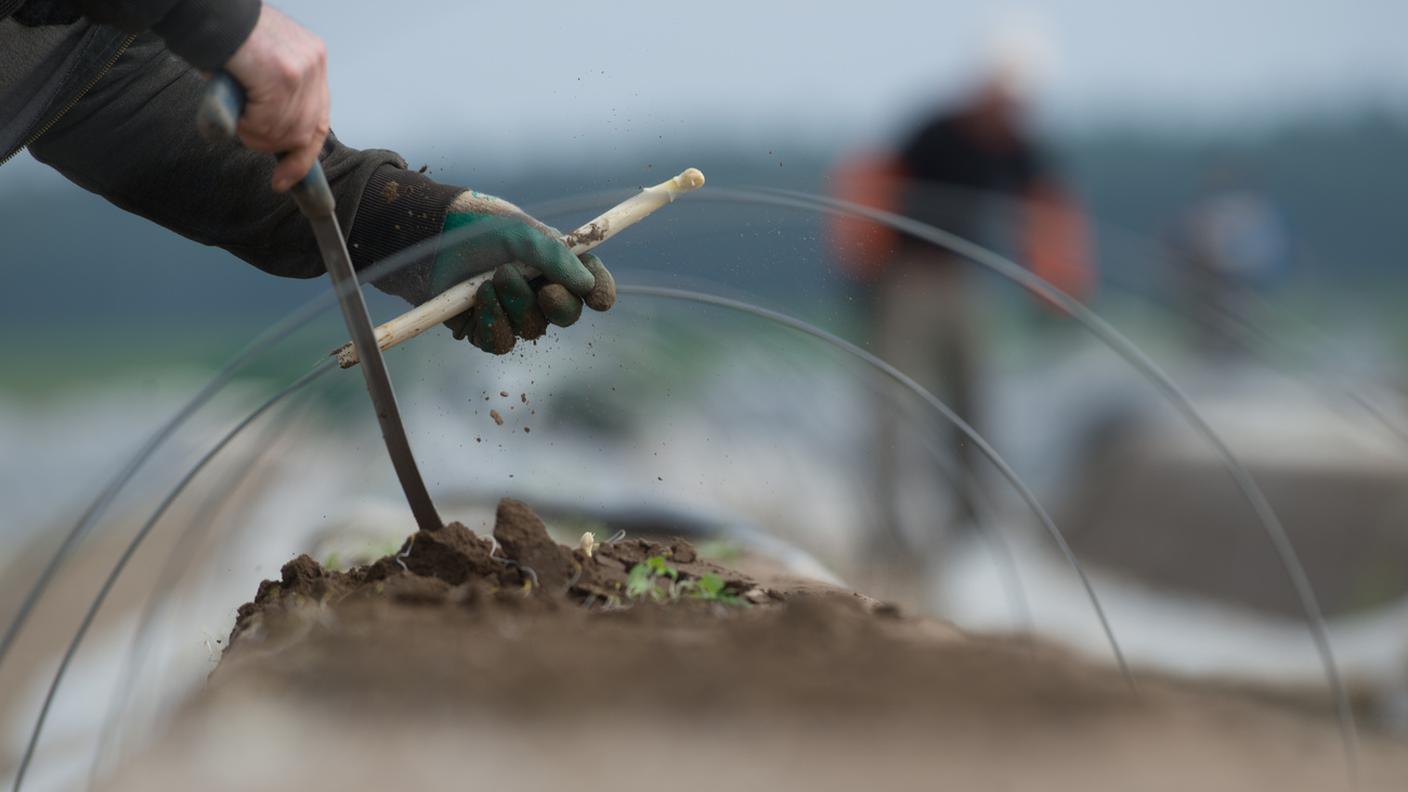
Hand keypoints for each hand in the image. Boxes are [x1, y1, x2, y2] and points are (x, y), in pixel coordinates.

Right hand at [225, 6, 329, 191]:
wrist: (207, 12)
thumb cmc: (226, 39)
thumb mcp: (261, 69)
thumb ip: (275, 99)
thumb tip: (275, 139)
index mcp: (313, 61)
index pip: (319, 121)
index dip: (303, 156)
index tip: (286, 179)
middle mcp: (314, 64)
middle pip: (303, 132)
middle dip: (272, 145)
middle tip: (246, 135)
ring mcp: (301, 70)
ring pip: (283, 132)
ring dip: (253, 133)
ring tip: (235, 111)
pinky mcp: (283, 75)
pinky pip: (266, 122)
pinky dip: (245, 125)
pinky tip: (234, 105)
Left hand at [430, 191, 614, 353]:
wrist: (429, 234)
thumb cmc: (477, 227)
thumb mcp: (521, 233)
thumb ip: (555, 257)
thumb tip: (586, 285)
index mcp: (554, 265)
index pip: (589, 285)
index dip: (600, 292)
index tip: (600, 299)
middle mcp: (536, 292)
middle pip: (565, 315)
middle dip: (559, 305)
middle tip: (546, 291)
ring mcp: (510, 314)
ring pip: (531, 329)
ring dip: (516, 305)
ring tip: (492, 280)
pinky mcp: (482, 330)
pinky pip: (499, 342)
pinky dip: (493, 321)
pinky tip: (478, 299)